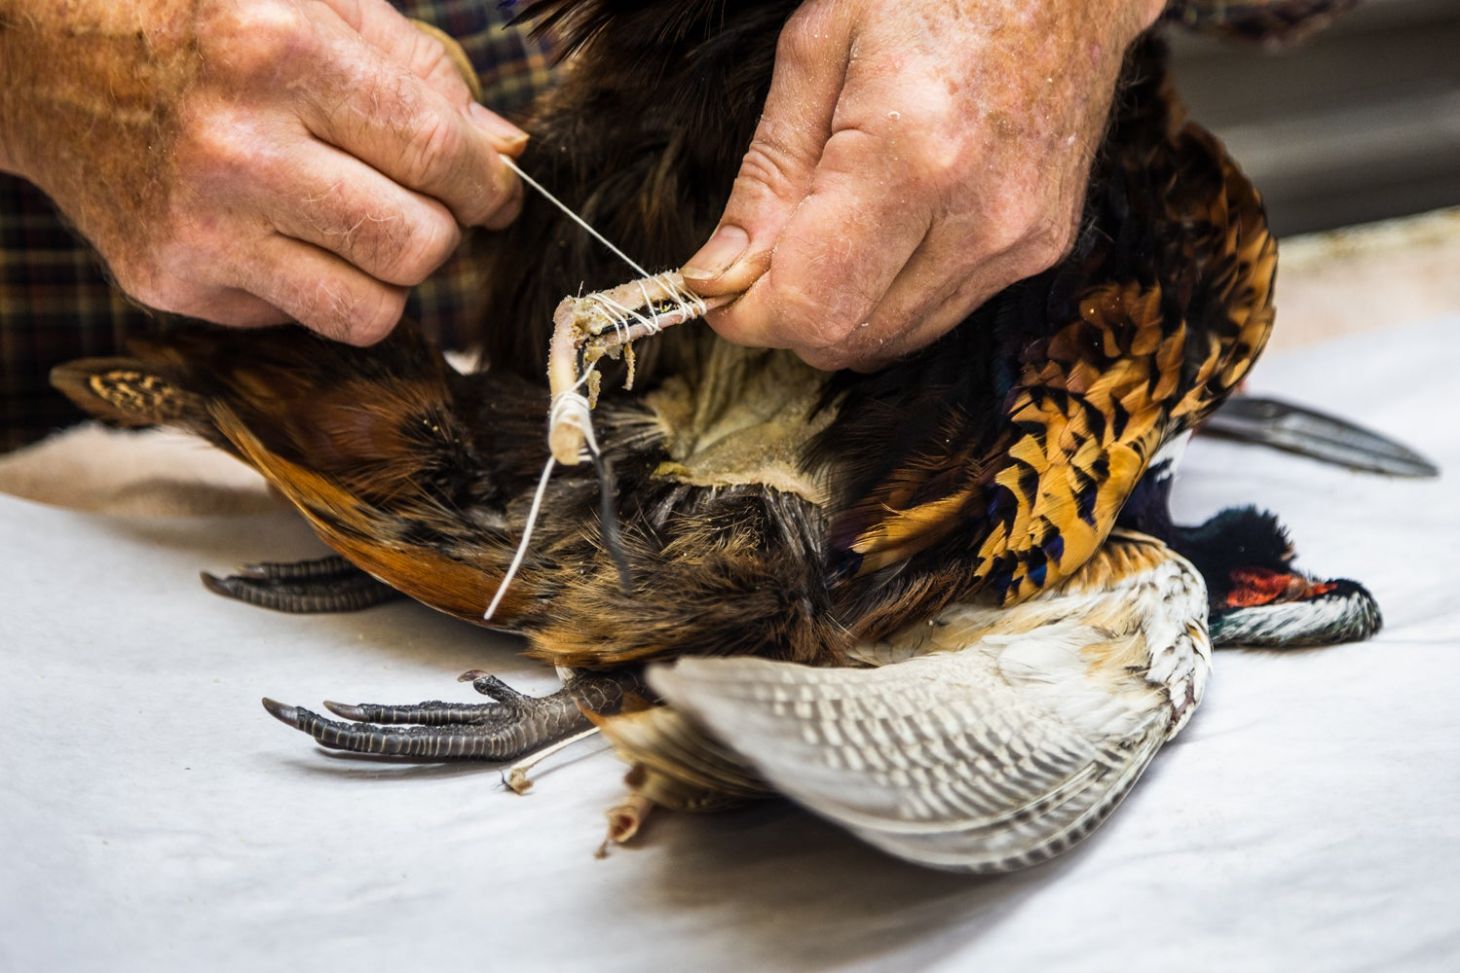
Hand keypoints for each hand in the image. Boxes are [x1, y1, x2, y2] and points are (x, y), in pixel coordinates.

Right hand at [0, 0, 526, 343]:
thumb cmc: (195, 19)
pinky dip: (314, 284)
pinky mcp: (172, 285)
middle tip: (422, 202)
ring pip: (373, 311)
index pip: (437, 154)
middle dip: (442, 230)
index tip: (493, 190)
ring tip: (355, 221)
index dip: (488, 184)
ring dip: (387, 274)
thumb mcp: (311, 1)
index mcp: (279, 54)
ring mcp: (199, 230)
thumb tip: (503, 154)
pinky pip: (303, 318)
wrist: (38, 58)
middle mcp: (236, 151)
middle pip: (418, 247)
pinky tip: (278, 229)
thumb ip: (419, 74)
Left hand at [682, 0, 1165, 370]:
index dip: (746, 315)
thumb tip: (719, 274)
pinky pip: (939, 312)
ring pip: (893, 341)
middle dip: (787, 317)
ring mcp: (1020, 241)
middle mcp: (979, 217)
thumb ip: (765, 177)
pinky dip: (892, 293)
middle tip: (761, 260)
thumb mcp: (818, 48)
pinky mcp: (1042, 249)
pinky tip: (886, 227)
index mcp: (914, 156)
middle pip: (849, 340)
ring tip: (826, 230)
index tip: (717, 289)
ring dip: (841, 309)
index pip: (811, 307)